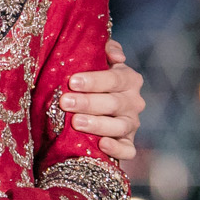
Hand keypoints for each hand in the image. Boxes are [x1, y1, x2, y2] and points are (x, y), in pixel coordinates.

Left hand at [63, 38, 144, 161]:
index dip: (94, 80)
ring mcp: (132, 124)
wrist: (94, 106)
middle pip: (114, 103)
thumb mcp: (97, 61)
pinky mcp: (128, 144)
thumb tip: (116, 55)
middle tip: (65, 102)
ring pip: (119, 126)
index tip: (72, 82)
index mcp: (129, 79)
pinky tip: (101, 144)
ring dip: (98, 124)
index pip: (115, 79)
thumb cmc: (91, 80)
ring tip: (76, 122)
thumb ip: (105, 49)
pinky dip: (117, 149)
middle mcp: (134, 102)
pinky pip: (128, 149)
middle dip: (88, 103)